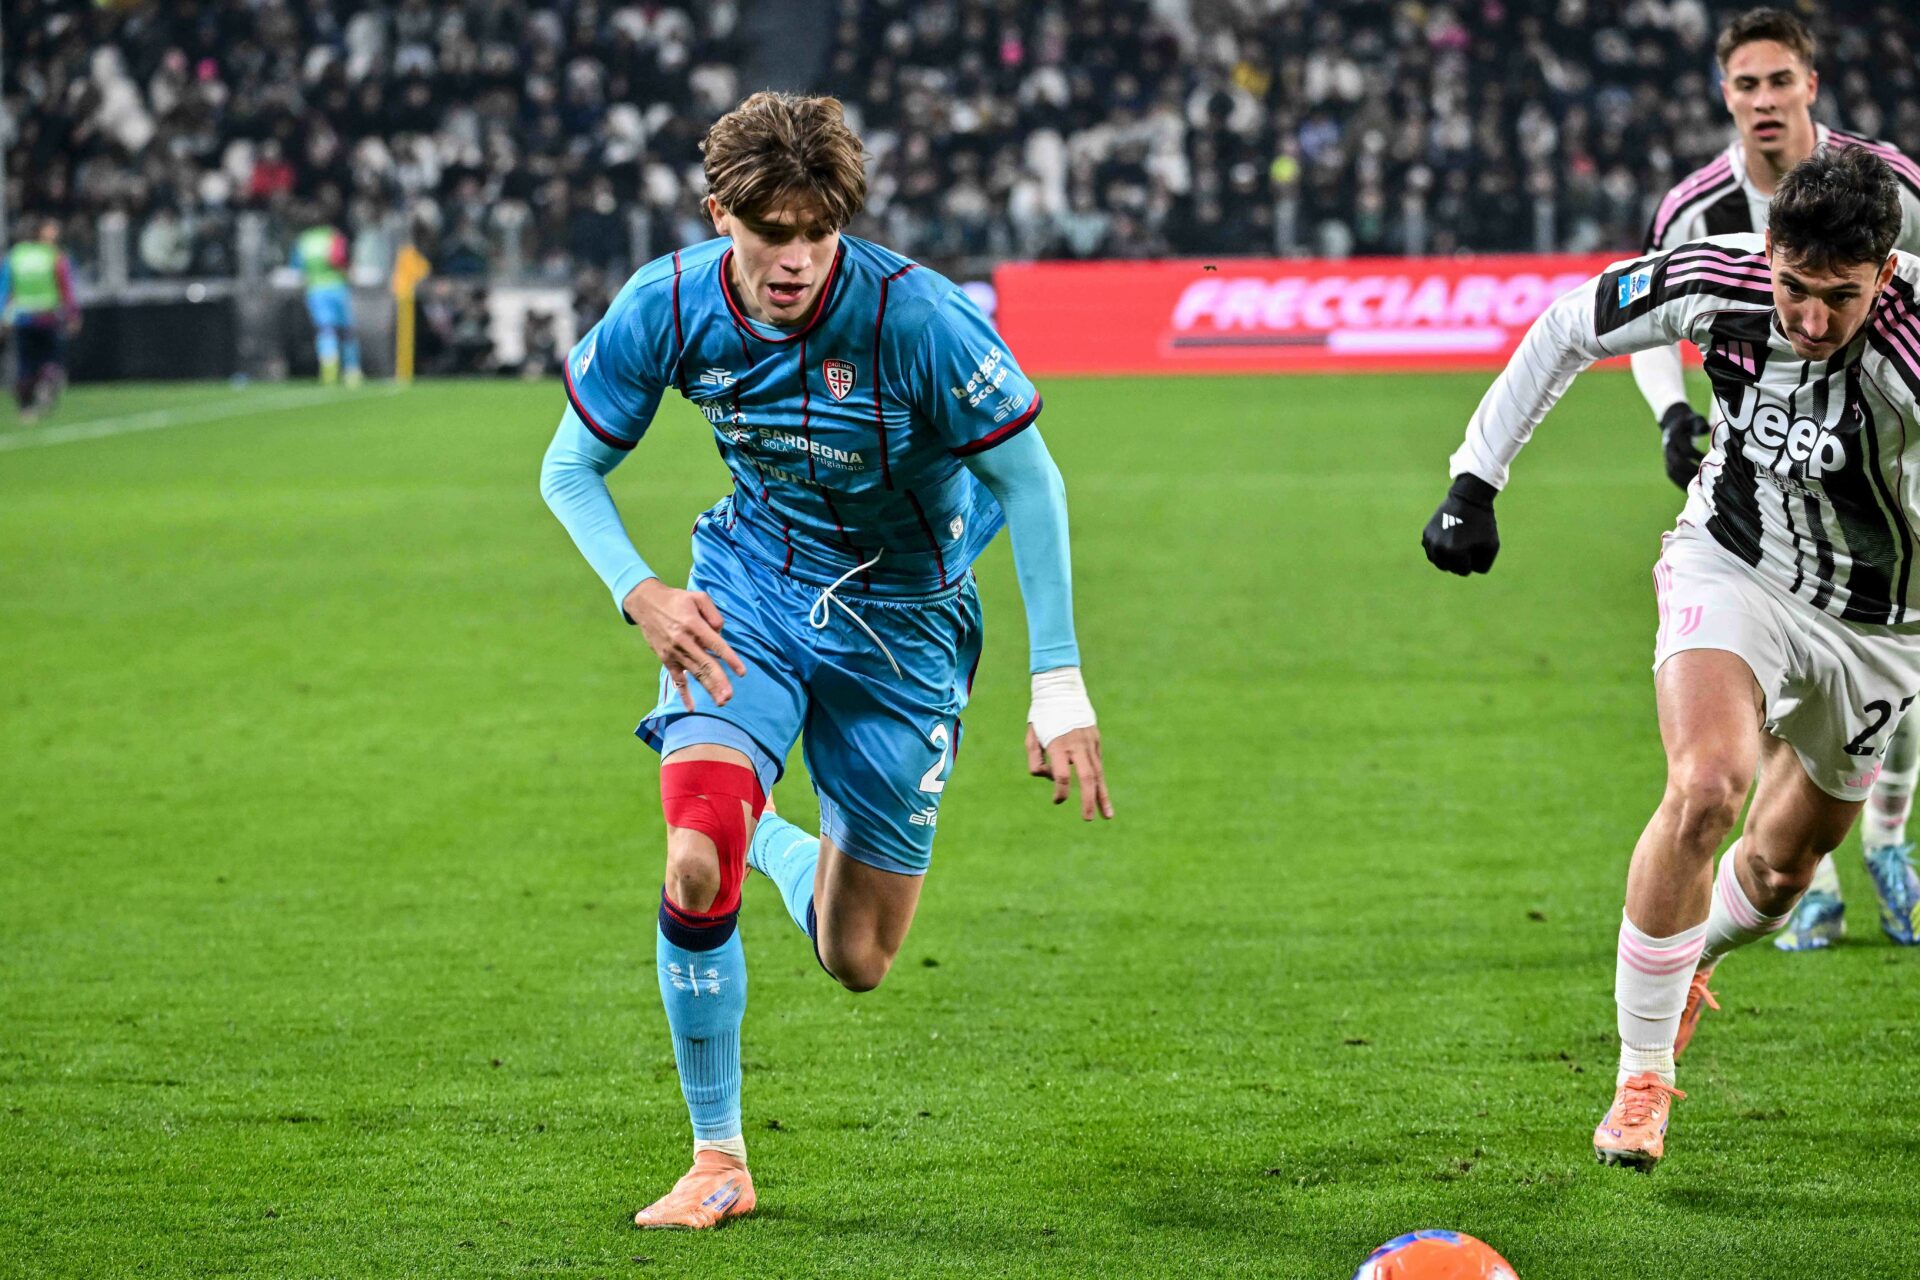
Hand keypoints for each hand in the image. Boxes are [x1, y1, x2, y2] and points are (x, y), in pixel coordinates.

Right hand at [621, 578, 745, 709]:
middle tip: (730, 696)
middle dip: (718, 681)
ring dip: (708, 688)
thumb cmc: (676, 600)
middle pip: (705, 664)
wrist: (646, 603)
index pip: (716, 645)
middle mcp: (684, 641)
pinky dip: (683, 694)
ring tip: (721, 701)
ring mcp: (674, 652)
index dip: (730, 659)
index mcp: (694, 625)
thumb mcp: (698, 597)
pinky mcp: (666, 659)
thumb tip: (720, 632)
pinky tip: (691, 707)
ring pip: (694, 674)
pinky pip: (676, 679)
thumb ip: (713, 613)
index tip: (742, 672)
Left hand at [1026, 723, 1112, 819]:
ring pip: (1099, 773)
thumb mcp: (1031, 737)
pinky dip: (1100, 782)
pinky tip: (1103, 798)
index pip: (1063, 775)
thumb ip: (1036, 760)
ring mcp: (1090, 742)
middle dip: (1089, 800)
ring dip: (1102, 796)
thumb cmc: (1042, 716)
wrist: (1062, 689)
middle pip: (1087, 777)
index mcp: (1059, 744)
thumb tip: (1051, 778)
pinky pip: (1097, 765)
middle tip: (1087, 819)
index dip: (1060, 791)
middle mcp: (1077, 744)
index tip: (1057, 800)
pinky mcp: (1096, 741)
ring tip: (1107, 816)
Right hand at [1421, 473, 1499, 575]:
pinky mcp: (1426, 534)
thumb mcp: (1491, 546)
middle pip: (1449, 568)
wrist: (1468, 498)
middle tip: (1467, 542)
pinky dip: (1440, 548)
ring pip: (1438, 561)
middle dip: (1459, 560)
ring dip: (1448, 556)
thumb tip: (1467, 571)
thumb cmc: (1483, 523)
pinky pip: (1432, 551)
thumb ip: (1482, 565)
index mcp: (1455, 553)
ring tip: (1457, 542)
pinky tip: (1449, 537)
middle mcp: (1439, 549)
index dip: (1473, 560)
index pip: (1464, 571)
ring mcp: (1430, 541)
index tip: (1476, 544)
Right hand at [1659, 402, 1707, 489]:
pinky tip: (1694, 488)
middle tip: (1708, 475)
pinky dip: (1682, 483)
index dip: (1699, 455)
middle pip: (1678, 463)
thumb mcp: (1695, 418)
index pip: (1687, 449)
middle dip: (1692, 470)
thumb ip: (1700, 423)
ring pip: (1673, 472)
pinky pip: (1673, 476)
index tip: (1710, 459)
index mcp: (1675, 436)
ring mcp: (1666, 457)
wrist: (1673, 424)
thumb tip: (1707, 428)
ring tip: (1701, 485)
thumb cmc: (1689, 422)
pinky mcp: (1667, 464)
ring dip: (1686, 479)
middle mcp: (1668, 448)